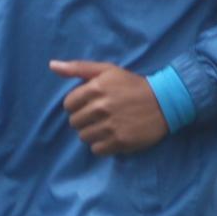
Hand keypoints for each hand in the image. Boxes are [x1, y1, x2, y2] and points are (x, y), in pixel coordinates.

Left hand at [49, 60, 165, 154]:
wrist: (164, 102)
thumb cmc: (132, 85)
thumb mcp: (107, 70)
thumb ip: (78, 68)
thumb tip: (52, 65)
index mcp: (96, 88)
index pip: (68, 104)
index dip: (77, 105)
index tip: (89, 104)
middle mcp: (102, 107)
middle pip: (74, 122)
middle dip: (84, 119)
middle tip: (99, 116)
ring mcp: (111, 126)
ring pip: (84, 137)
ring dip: (92, 133)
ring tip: (106, 126)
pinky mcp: (120, 142)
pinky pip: (97, 150)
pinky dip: (102, 145)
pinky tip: (112, 136)